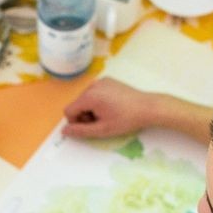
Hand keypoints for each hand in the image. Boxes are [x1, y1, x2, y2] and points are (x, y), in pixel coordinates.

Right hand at [63, 77, 212, 143]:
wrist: (148, 108)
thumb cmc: (126, 120)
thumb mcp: (102, 129)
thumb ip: (80, 131)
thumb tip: (64, 131)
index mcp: (89, 96)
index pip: (69, 111)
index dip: (76, 122)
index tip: (91, 127)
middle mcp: (92, 85)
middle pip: (77, 104)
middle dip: (84, 115)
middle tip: (102, 122)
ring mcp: (101, 81)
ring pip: (85, 98)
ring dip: (91, 109)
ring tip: (108, 115)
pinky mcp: (108, 80)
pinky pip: (94, 92)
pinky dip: (98, 101)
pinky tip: (112, 106)